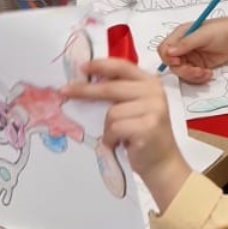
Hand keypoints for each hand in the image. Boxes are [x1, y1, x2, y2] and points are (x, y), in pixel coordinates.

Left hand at [64, 58, 187, 205]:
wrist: (162, 163)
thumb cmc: (144, 136)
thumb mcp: (136, 108)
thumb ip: (120, 94)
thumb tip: (85, 84)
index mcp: (150, 83)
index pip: (122, 66)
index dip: (100, 65)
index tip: (81, 67)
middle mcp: (154, 92)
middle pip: (111, 88)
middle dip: (85, 90)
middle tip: (65, 91)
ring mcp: (153, 109)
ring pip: (112, 112)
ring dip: (108, 128)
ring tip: (118, 137)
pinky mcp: (147, 127)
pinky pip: (115, 128)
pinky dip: (112, 139)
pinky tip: (122, 144)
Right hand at [159, 13, 227, 81]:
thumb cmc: (221, 30)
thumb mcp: (202, 35)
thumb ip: (186, 44)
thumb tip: (170, 52)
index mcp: (180, 35)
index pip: (164, 48)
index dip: (168, 58)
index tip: (178, 61)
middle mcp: (183, 47)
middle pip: (172, 64)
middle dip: (183, 70)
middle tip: (196, 71)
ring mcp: (191, 57)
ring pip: (182, 72)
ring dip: (192, 76)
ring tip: (205, 73)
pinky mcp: (199, 66)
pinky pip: (192, 76)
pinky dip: (199, 78)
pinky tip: (209, 74)